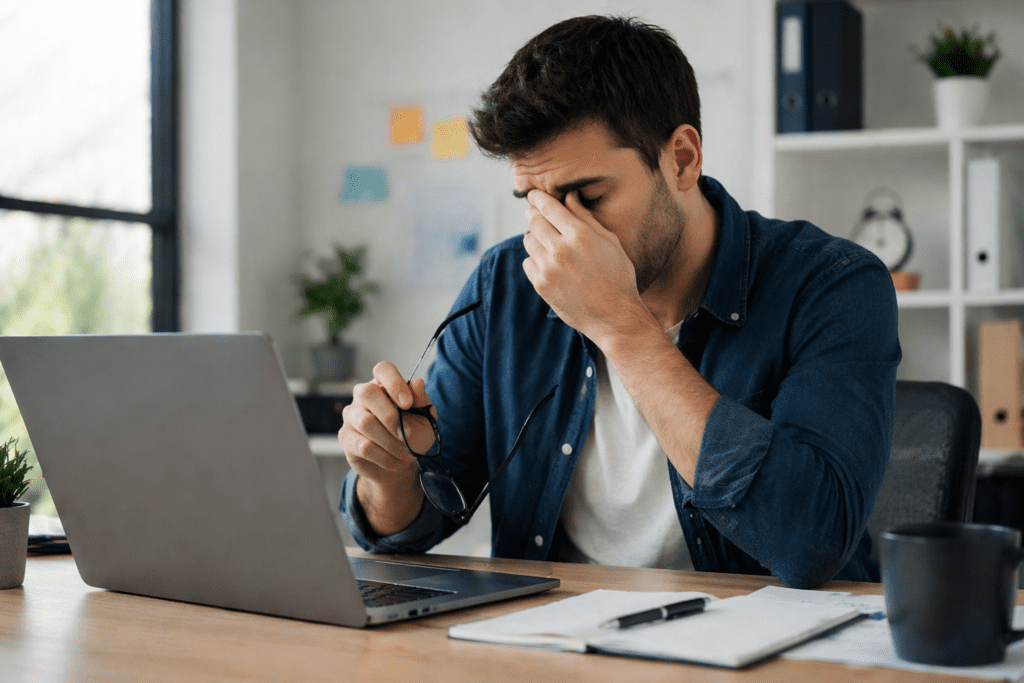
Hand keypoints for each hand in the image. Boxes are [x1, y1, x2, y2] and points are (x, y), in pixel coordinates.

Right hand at [338, 361, 434, 533]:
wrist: (401, 463)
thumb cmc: (413, 434)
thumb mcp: (425, 418)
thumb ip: (422, 401)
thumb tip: (417, 383)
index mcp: (384, 384)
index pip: (383, 369)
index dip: (395, 383)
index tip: (408, 403)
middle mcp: (363, 395)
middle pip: (367, 392)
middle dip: (391, 416)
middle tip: (407, 434)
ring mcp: (351, 415)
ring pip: (365, 422)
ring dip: (391, 442)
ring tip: (405, 452)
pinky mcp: (346, 437)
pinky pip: (363, 446)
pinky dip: (385, 457)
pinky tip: (396, 461)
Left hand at [522, 189, 645, 342]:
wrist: (614, 316)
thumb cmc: (617, 277)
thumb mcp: (610, 242)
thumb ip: (586, 218)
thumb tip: (569, 197)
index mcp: (580, 235)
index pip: (548, 206)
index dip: (538, 197)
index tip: (533, 194)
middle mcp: (561, 249)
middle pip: (534, 221)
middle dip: (533, 214)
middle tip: (536, 214)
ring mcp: (548, 269)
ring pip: (528, 241)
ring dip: (535, 237)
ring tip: (548, 242)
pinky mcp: (541, 285)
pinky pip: (528, 263)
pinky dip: (535, 260)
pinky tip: (550, 264)